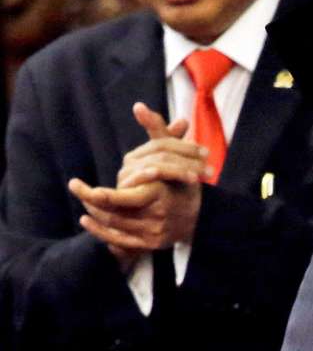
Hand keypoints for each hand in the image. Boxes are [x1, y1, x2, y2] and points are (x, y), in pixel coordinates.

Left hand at [68, 103, 204, 269]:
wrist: (199, 216)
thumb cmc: (183, 180)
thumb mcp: (174, 154)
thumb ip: (156, 130)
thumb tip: (138, 106)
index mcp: (164, 192)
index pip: (127, 196)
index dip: (105, 194)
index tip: (80, 185)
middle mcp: (160, 213)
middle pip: (117, 210)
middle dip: (94, 200)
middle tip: (76, 187)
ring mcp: (154, 230)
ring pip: (116, 223)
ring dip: (96, 213)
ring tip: (83, 201)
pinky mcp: (149, 244)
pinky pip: (119, 240)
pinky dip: (100, 232)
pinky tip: (86, 221)